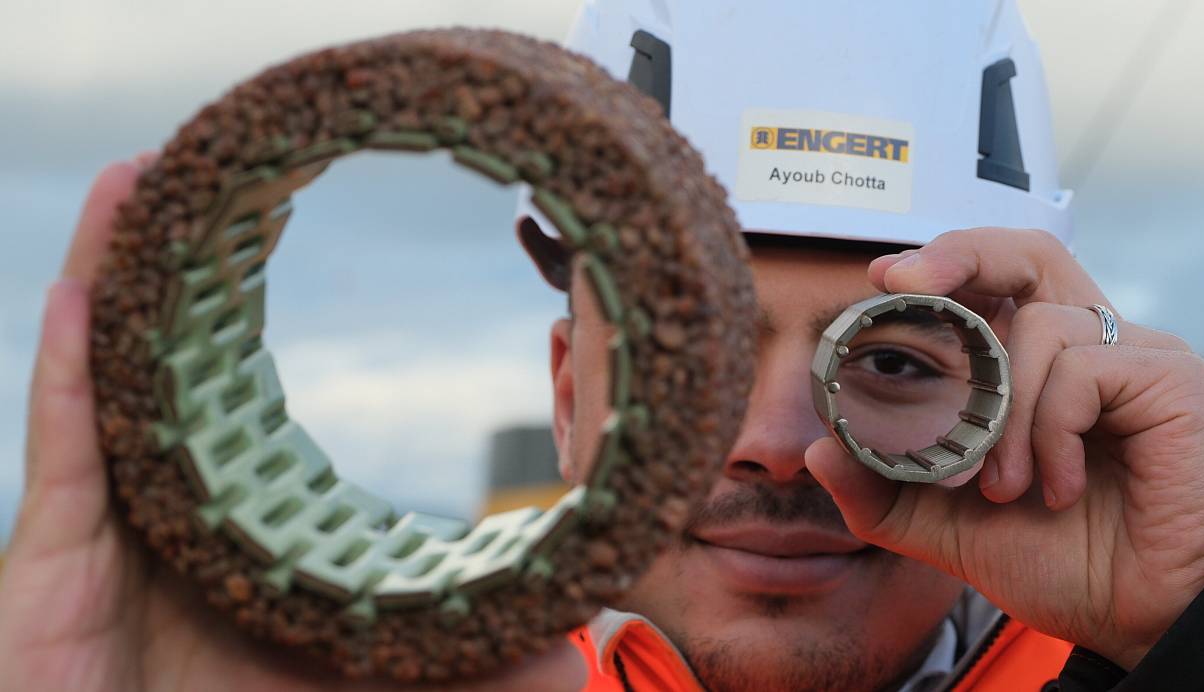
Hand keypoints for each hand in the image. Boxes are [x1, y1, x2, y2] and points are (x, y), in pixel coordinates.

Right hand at [0, 159, 584, 691]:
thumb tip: (572, 654)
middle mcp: (161, 502)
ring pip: (106, 376)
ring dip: (112, 277)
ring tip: (141, 181)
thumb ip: (466, 671)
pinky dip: (66, 376)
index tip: (284, 228)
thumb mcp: (368, 687)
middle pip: (166, 357)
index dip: (249, 314)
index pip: (241, 395)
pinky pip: (60, 452)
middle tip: (209, 171)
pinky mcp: (47, 563)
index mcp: (229, 518)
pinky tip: (80, 294)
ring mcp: (103, 525)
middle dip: (175, 265)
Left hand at [805, 228, 1203, 669]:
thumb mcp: (947, 524)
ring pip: (1039, 328)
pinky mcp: (1171, 379)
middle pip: (1028, 254)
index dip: (943, 265)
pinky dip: (1049, 431)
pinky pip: (1082, 370)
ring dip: (1001, 414)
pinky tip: (1056, 488)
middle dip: (960, 256)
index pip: (997, 283)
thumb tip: (819, 450)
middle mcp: (1090, 348)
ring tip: (1003, 486)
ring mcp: (1136, 357)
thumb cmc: (1059, 562)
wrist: (1135, 619)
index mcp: (1042, 368)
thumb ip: (883, 490)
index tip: (883, 278)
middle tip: (903, 283)